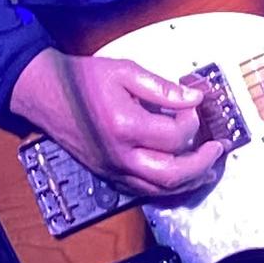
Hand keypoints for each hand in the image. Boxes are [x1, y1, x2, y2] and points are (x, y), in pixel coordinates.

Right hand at [9, 48, 234, 200]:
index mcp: (124, 126)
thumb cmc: (81, 80)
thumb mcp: (124, 71)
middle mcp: (119, 155)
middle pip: (172, 175)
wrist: (45, 94)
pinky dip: (166, 187)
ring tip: (207, 167)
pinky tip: (180, 175)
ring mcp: (112, 169)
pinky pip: (143, 191)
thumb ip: (162, 87)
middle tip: (217, 150)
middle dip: (202, 165)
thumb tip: (194, 97)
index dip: (192, 122)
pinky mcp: (108, 174)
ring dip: (189, 181)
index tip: (193, 106)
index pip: (175, 137)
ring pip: (159, 190)